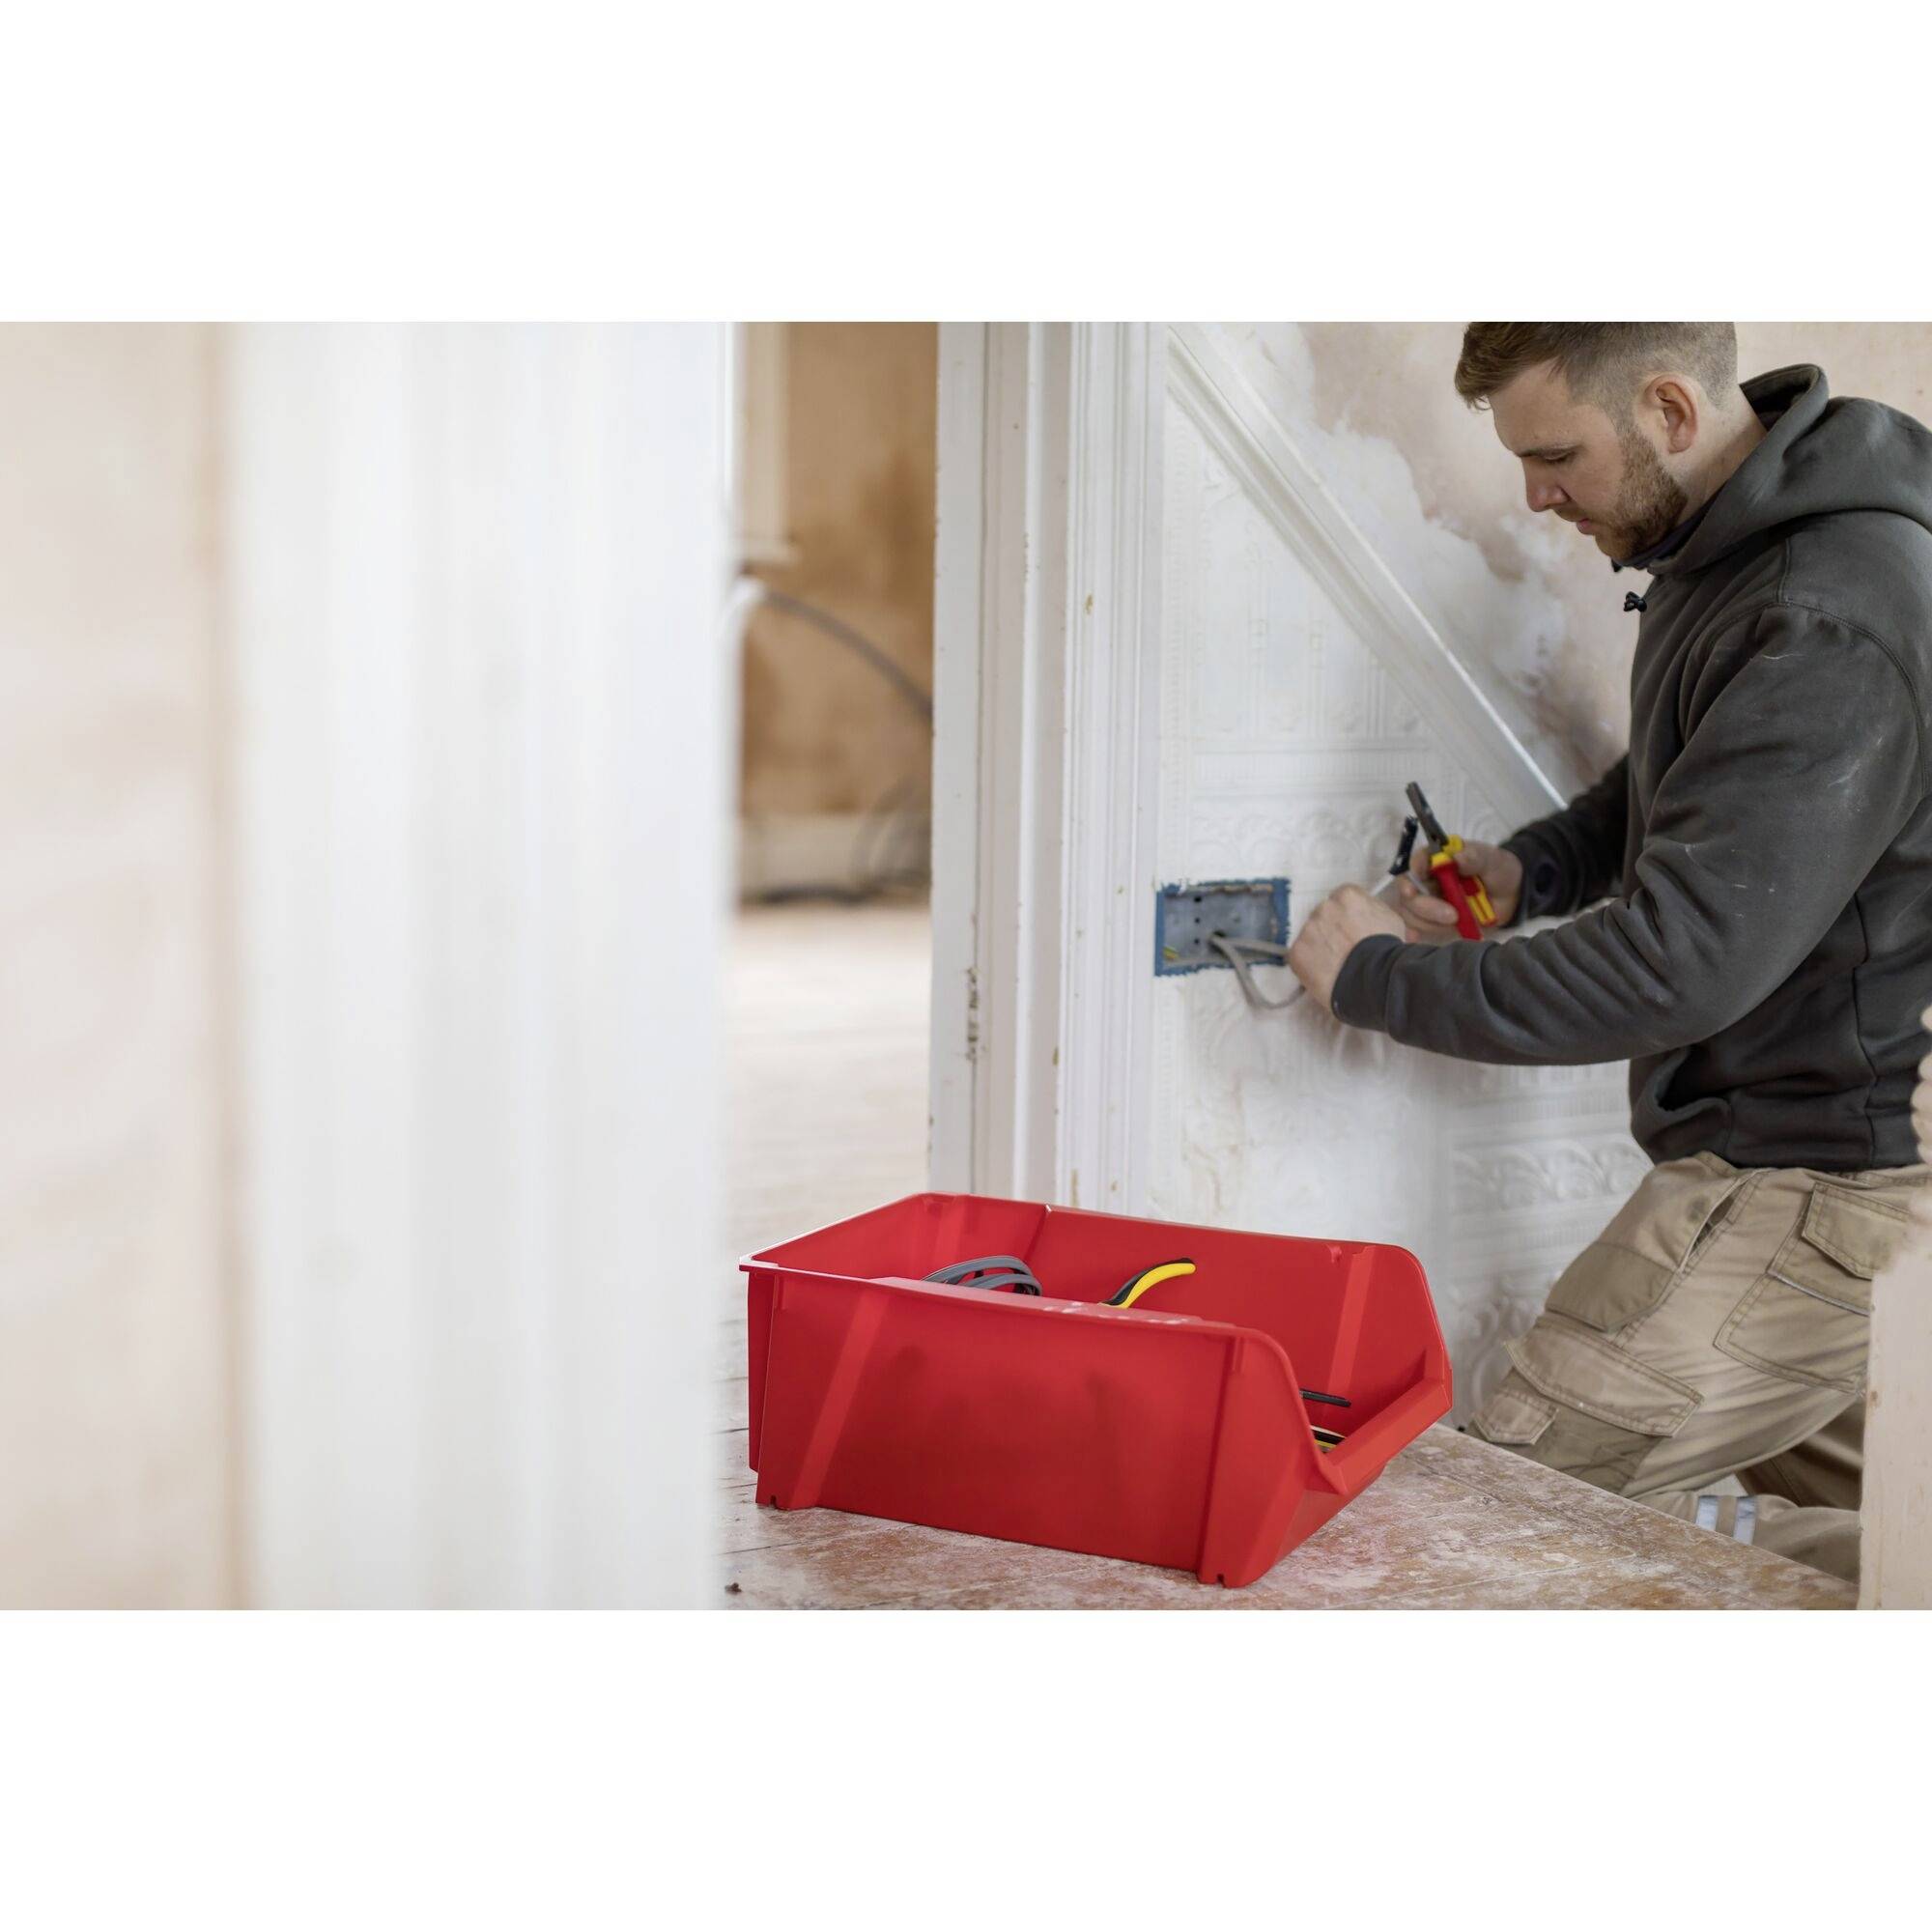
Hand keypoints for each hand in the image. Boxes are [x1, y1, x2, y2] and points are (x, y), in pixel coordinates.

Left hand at [1287, 884, 1406, 1015]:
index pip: (1340, 899)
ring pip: (1310, 936)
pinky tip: (1325, 973)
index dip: (1346, 917)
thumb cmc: (1388, 953)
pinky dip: (1309, 965)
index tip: (1350, 930)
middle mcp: (1324, 908)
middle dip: (1330, 930)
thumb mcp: (1390, 919)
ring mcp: (1308, 930)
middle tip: (1343, 949)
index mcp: (1347, 896)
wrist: (1376, 980)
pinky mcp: (1296, 952)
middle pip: (1322, 916)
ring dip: (1319, 947)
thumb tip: (1362, 911)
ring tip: (1336, 965)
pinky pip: (1299, 956)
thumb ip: (1370, 908)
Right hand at [1396, 836, 1521, 941]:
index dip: (1415, 870)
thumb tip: (1458, 858)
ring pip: (1411, 912)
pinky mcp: (1430, 918)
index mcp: (1438, 857)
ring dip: (1430, 922)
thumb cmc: (1497, 871)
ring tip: (1458, 922)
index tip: (1419, 882)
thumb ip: (1475, 857)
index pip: (1418, 860)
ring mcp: (1427, 899)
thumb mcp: (1492, 860)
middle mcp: (1426, 877)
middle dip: (1424, 906)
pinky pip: (1415, 926)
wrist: (1509, 895)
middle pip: (1408, 891)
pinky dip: (1415, 933)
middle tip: (1452, 915)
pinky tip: (1417, 938)